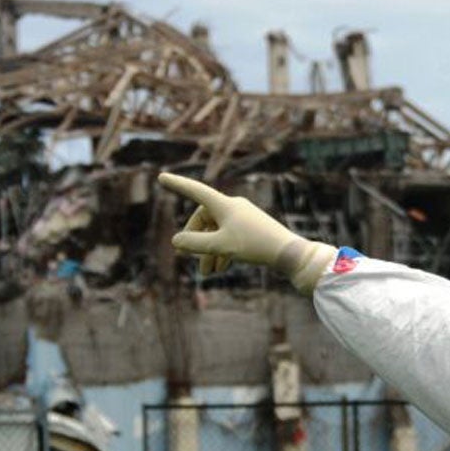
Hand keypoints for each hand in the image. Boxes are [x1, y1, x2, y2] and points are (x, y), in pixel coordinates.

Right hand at [157, 173, 336, 294]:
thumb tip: (176, 241)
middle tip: (188, 259)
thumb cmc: (254, 245)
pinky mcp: (252, 228)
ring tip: (208, 273)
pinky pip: (230, 236)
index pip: (195, 191)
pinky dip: (222, 251)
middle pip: (204, 219)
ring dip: (209, 251)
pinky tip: (222, 268)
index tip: (161, 177)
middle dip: (196, 240)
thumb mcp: (220, 246)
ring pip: (217, 232)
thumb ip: (195, 244)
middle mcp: (233, 206)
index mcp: (224, 204)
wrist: (288, 253)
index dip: (177, 185)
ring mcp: (243, 217)